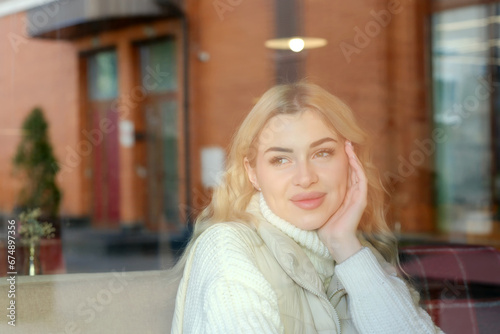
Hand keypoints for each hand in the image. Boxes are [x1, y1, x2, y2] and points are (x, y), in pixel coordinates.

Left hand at [318, 140, 365, 262]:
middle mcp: (352, 193)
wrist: (334, 240)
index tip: (333, 146)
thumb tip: (299, 184)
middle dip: (348, 154)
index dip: (340, 159)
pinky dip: (357, 167)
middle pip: (352, 168)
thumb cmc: (324, 225)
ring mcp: (358, 196)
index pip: (343, 172)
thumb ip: (313, 194)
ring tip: (348, 144)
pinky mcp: (361, 199)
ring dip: (353, 157)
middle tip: (343, 139)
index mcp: (343, 193)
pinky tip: (352, 158)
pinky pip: (361, 179)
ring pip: (357, 171)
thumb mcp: (317, 204)